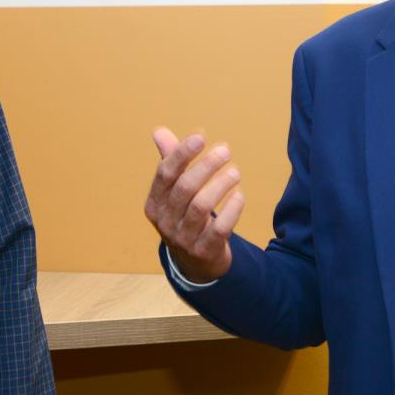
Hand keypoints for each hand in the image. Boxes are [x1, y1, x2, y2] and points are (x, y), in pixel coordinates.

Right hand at [144, 126, 245, 283]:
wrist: (195, 263)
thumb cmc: (185, 217)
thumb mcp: (174, 193)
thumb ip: (170, 162)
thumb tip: (159, 131)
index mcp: (154, 204)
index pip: (165, 174)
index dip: (182, 154)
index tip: (200, 137)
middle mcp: (165, 222)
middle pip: (184, 188)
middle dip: (206, 166)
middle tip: (225, 151)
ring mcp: (184, 239)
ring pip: (201, 207)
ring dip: (220, 185)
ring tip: (235, 172)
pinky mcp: (204, 251)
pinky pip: (219, 228)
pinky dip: (231, 209)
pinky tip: (240, 195)